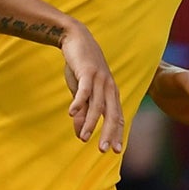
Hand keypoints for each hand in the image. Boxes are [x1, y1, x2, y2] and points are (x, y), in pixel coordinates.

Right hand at [61, 24, 123, 151]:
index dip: (117, 134)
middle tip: (102, 150)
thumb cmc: (80, 67)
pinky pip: (84, 90)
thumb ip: (83, 113)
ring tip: (84, 138)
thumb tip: (81, 136)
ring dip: (90, 123)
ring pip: (97, 105)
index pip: (117, 117)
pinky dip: (78, 102)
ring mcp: (100, 79)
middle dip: (108, 134)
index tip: (116, 151)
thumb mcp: (81, 92)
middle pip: (111, 115)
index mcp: (111, 93)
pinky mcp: (88, 71)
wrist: (76, 38)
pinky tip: (71, 113)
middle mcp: (109, 88)